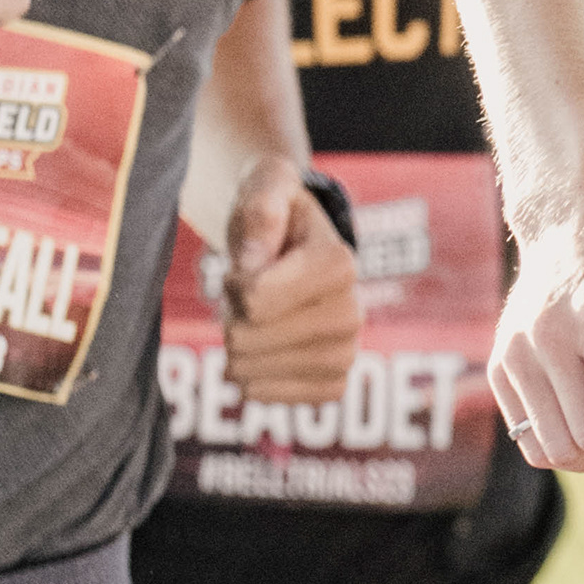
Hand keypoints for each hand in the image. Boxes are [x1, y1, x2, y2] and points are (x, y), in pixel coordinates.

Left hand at [214, 161, 357, 404]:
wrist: (295, 248)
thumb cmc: (274, 213)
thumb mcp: (266, 186)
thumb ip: (261, 207)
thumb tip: (254, 262)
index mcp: (340, 264)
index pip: (254, 299)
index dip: (233, 281)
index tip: (248, 264)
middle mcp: (352, 314)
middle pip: (247, 338)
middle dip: (231, 314)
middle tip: (248, 293)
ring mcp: (345, 355)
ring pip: (250, 372)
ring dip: (237, 345)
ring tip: (256, 317)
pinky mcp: (332, 386)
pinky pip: (266, 397)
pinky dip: (249, 376)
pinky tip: (262, 350)